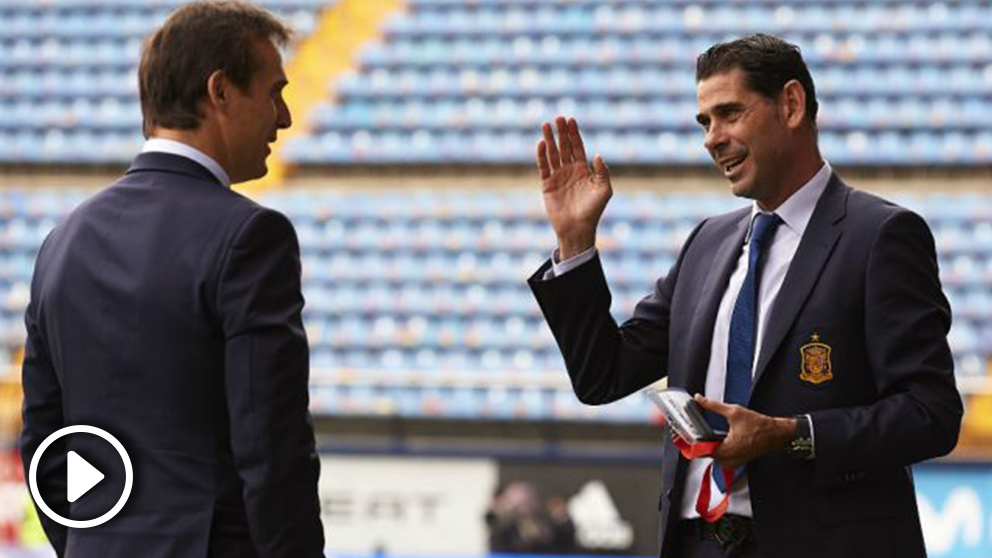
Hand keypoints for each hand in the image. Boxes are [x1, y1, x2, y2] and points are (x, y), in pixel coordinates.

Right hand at [536, 116, 611, 259]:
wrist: (577, 228)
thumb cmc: (593, 210)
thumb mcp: (604, 190)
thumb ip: (602, 172)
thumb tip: (598, 155)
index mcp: (583, 170)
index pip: (577, 147)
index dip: (574, 134)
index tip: (571, 120)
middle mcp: (570, 170)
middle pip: (564, 147)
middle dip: (561, 132)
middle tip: (558, 118)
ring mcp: (558, 176)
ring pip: (552, 154)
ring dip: (549, 140)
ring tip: (546, 125)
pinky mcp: (547, 184)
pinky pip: (543, 167)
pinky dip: (541, 155)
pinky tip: (541, 144)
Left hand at [695, 395, 795, 468]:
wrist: (776, 433)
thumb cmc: (759, 425)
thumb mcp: (733, 411)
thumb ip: (713, 405)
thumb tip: (700, 399)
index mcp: (727, 449)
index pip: (702, 452)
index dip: (692, 443)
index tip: (686, 436)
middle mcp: (730, 459)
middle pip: (707, 455)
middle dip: (701, 444)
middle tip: (697, 433)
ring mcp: (735, 462)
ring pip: (715, 458)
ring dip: (710, 448)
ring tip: (707, 437)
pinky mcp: (739, 461)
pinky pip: (724, 459)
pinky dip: (720, 451)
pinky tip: (719, 441)